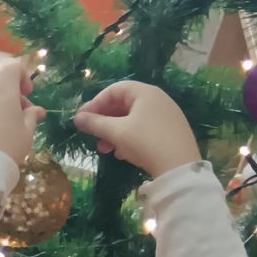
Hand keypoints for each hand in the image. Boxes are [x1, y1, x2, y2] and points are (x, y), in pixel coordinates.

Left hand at [0, 58, 36, 164]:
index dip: (21, 75)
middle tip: (20, 119)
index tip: (27, 94)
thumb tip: (37, 110)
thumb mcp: (27, 132)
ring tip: (3, 131)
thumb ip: (32, 116)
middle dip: (11, 97)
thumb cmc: (7, 146)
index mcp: (1, 90)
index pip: (10, 66)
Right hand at [71, 80, 200, 175]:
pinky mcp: (170, 130)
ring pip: (132, 119)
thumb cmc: (145, 142)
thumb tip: (76, 118)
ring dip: (114, 132)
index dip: (95, 103)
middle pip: (123, 104)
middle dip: (104, 121)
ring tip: (105, 149)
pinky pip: (144, 128)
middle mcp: (157, 99)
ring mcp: (166, 114)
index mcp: (145, 93)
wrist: (180, 166)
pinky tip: (122, 153)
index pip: (114, 90)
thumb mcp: (116, 132)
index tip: (82, 119)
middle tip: (92, 136)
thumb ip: (95, 123)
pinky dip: (129, 137)